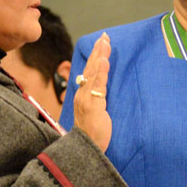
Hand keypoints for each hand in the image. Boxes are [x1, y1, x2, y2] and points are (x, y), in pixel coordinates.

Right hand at [72, 33, 111, 151]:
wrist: (87, 150)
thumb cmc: (93, 134)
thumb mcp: (96, 113)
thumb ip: (98, 99)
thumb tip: (103, 88)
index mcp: (82, 95)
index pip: (89, 71)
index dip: (95, 56)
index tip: (102, 42)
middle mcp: (81, 95)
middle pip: (89, 68)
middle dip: (97, 51)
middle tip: (104, 36)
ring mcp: (85, 99)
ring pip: (92, 73)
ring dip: (99, 56)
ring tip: (105, 42)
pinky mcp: (92, 106)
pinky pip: (97, 86)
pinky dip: (100, 71)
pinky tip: (104, 60)